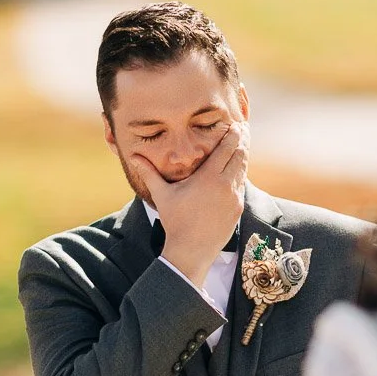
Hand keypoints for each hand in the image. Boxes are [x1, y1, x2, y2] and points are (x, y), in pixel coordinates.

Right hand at [132, 122, 248, 286]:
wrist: (191, 251)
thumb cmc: (175, 222)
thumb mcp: (162, 195)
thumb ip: (149, 173)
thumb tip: (133, 156)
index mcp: (209, 178)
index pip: (227, 148)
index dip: (233, 134)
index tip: (236, 124)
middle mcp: (225, 185)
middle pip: (240, 156)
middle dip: (242, 141)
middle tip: (243, 129)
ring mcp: (234, 198)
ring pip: (243, 170)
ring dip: (243, 157)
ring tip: (243, 145)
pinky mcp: (237, 209)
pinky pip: (241, 186)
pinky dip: (240, 175)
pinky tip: (237, 170)